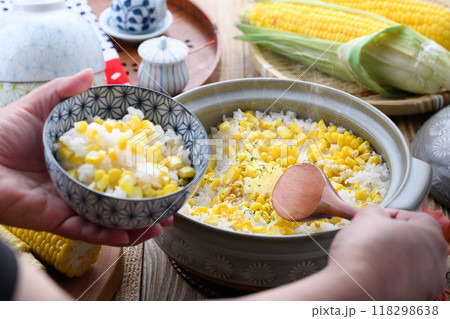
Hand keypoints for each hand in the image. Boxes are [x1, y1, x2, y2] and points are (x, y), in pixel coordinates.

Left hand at [0, 69, 172, 245]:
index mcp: (78, 161)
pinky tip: (132, 235)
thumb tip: (91, 72)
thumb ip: (63, 91)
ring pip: (109, 221)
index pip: (116, 168)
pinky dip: (110, 236)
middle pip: (119, 198)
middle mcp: (79, 186)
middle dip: (145, 204)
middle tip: (170, 205)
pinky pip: (88, 232)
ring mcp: (70, 205)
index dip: (139, 170)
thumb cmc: (0, 133)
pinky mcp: (58, 221)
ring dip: (136, 226)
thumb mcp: (38, 107)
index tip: (162, 169)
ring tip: (161, 225)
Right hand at [327, 205, 447, 299]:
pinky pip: (403, 284)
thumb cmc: (364, 254)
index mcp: (431, 236)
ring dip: (391, 259)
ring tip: (369, 257)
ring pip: (409, 265)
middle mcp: (436, 263)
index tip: (376, 219)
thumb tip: (377, 215)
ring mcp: (427, 285)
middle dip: (392, 238)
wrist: (354, 289)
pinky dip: (389, 278)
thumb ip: (376, 210)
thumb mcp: (365, 216)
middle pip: (414, 242)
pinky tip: (371, 274)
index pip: (414, 217)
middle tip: (372, 237)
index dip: (391, 215)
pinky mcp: (414, 301)